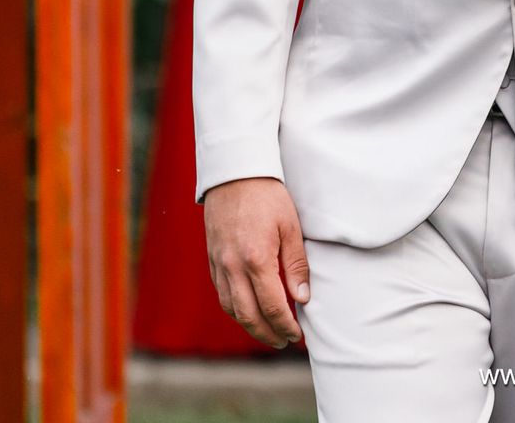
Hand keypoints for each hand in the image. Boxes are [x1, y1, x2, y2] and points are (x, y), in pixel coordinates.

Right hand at [203, 177, 309, 347]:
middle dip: (267, 333)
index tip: (297, 334)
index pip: (272, 306)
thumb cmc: (268, 197)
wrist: (235, 174)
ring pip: (231, 308)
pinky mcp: (212, 259)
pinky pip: (221, 294)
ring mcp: (219, 264)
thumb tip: (302, 298)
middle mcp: (232, 266)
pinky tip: (249, 310)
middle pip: (248, 315)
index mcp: (256, 259)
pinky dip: (235, 309)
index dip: (285, 325)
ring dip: (249, 326)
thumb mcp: (291, 227)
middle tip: (284, 341)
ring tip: (268, 332)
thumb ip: (296, 265)